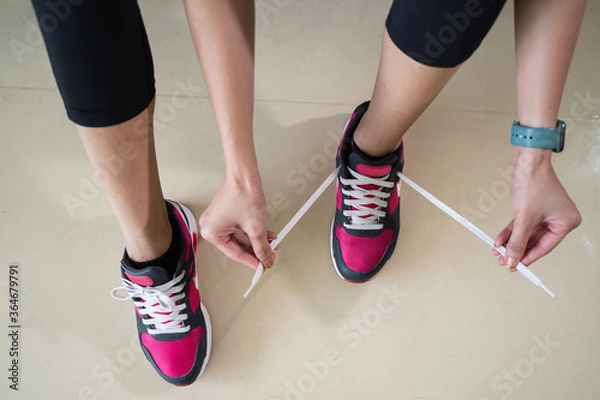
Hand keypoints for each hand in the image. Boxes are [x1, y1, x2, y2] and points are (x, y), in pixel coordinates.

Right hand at [199, 175, 275, 269]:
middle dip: (256, 250)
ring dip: (258, 240)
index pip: (234, 254)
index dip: (251, 261)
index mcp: (211, 232)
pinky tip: (267, 235)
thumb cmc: (242, 194)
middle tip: (269, 257)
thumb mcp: (255, 227)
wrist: (244, 174)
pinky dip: (254, 231)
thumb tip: (265, 258)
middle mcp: (211, 226)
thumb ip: (261, 247)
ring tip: (272, 245)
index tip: (262, 267)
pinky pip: (241, 227)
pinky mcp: (227, 212)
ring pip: (241, 236)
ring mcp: (219, 218)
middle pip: (238, 245)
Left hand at [493, 148, 581, 270]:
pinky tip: (499, 240)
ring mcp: (546, 212)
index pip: (545, 246)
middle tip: (503, 260)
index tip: (515, 266)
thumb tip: (512, 260)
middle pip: (535, 240)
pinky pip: (522, 224)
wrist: (527, 161)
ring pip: (526, 233)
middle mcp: (559, 218)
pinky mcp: (534, 207)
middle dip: (517, 250)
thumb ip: (517, 242)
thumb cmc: (534, 183)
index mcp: (566, 222)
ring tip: (498, 252)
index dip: (528, 257)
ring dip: (511, 242)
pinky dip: (510, 231)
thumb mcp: (524, 219)